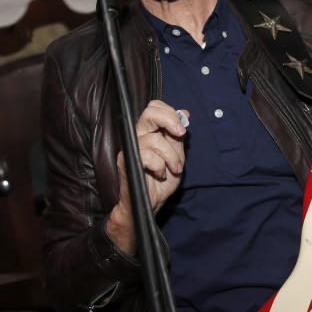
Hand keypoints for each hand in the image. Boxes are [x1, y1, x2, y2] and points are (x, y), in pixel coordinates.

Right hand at [106, 100, 187, 255]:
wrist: (150, 203)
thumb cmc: (161, 181)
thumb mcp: (176, 156)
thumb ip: (178, 136)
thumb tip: (185, 113)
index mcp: (149, 132)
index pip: (155, 107)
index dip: (170, 112)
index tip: (182, 128)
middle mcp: (138, 136)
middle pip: (149, 112)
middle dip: (169, 120)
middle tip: (180, 133)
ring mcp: (130, 147)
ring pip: (154, 140)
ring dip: (170, 156)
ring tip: (172, 169)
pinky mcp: (126, 160)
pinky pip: (147, 156)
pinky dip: (159, 166)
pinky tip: (159, 175)